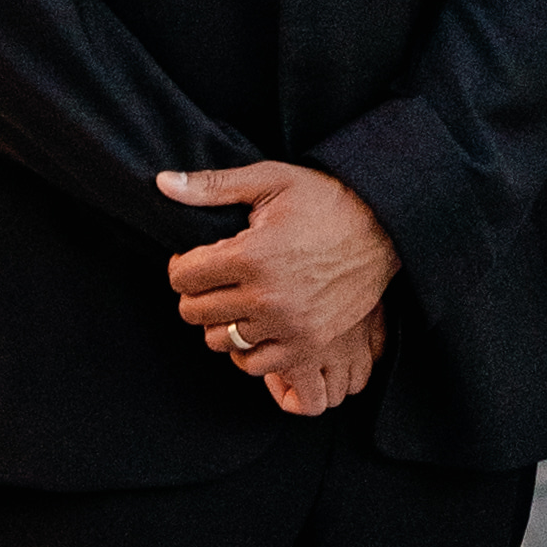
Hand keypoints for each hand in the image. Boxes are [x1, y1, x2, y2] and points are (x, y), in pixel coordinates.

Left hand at [160, 160, 398, 409]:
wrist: (385, 229)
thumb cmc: (326, 200)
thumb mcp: (271, 180)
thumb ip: (213, 186)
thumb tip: (162, 183)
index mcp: (250, 255)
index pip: (183, 278)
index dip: (182, 266)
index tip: (195, 259)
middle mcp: (266, 297)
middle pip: (195, 313)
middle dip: (196, 294)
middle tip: (213, 279)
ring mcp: (288, 327)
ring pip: (220, 342)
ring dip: (219, 323)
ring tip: (234, 301)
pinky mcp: (308, 346)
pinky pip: (255, 366)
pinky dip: (247, 350)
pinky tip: (255, 326)